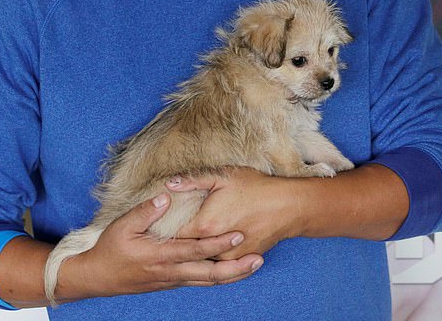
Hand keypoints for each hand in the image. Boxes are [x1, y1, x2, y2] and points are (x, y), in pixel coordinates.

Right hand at [57, 192, 263, 301]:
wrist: (97, 278)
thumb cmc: (109, 250)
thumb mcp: (122, 226)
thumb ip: (146, 211)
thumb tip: (166, 195)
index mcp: (161, 256)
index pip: (195, 251)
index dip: (217, 244)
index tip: (237, 235)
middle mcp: (170, 272)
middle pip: (209, 274)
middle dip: (236, 268)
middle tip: (258, 259)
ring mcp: (172, 280)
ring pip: (207, 281)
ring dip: (231, 275)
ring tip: (254, 265)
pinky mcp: (171, 283)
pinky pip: (199, 281)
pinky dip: (217, 277)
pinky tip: (231, 271)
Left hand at [166, 168, 297, 260]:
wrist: (288, 206)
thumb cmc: (256, 187)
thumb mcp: (224, 176)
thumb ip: (193, 180)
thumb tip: (169, 184)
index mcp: (205, 225)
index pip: (172, 235)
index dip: (162, 231)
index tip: (153, 228)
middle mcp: (214, 246)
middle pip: (184, 251)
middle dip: (173, 247)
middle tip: (161, 243)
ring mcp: (228, 257)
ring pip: (201, 261)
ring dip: (191, 256)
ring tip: (178, 252)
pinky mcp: (240, 261)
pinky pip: (219, 264)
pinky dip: (210, 260)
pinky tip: (204, 254)